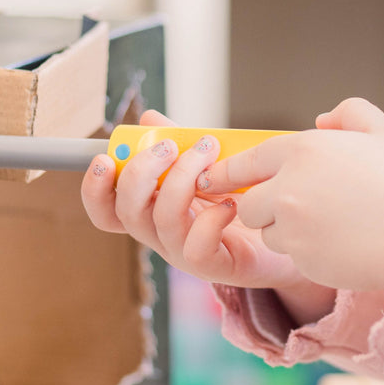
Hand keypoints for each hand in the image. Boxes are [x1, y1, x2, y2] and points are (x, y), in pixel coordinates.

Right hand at [81, 109, 310, 291]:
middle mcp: (162, 234)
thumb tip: (149, 119)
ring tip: (209, 154)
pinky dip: (210, 218)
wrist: (288, 231)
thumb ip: (178, 142)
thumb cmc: (246, 197)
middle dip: (141, 172)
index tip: (104, 158)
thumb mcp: (209, 164)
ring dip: (181, 179)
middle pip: (126, 211)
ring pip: (160, 221)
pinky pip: (195, 247)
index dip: (95, 188)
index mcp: (154, 209)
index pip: (108, 208)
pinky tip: (231, 202)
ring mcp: (185, 253)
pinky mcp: (215, 266)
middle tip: (169, 146)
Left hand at [197, 98, 383, 294]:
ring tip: (334, 224)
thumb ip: (350, 114)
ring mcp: (293, 228)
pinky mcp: (304, 261)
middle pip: (248, 203)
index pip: (248, 160)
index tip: (213, 178)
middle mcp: (289, 187)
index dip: (228, 171)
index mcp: (305, 149)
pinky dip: (309, 251)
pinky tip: (345, 243)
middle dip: (264, 206)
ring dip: (288, 230)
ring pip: (269, 232)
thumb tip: (323, 119)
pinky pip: (294, 256)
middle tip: (296, 207)